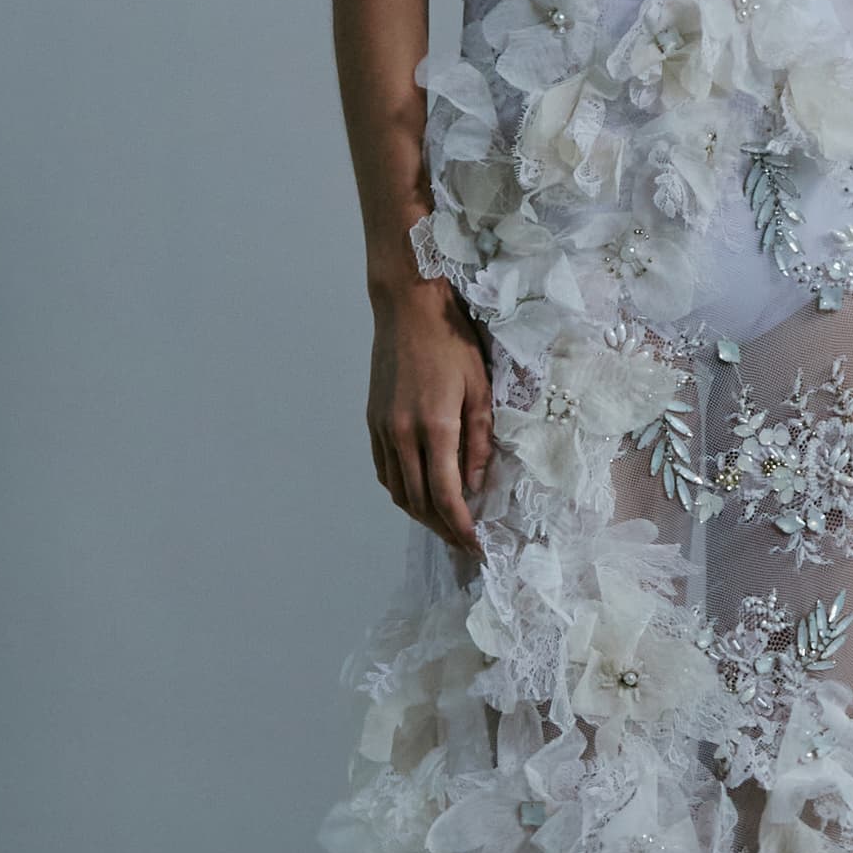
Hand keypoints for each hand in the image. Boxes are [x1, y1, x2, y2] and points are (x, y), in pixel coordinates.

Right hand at [370, 280, 492, 560]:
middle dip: (443, 528)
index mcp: (435, 427)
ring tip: (444, 524)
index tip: (476, 545)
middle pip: (419, 502)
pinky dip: (401, 490)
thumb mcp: (480, 388)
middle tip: (464, 541)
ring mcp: (382, 429)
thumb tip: (476, 482)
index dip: (461, 527)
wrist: (408, 308)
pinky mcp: (372, 421)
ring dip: (420, 514)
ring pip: (397, 490)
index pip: (446, 496)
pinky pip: (384, 470)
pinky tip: (418, 494)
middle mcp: (402, 435)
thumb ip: (480, 440)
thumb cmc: (452, 342)